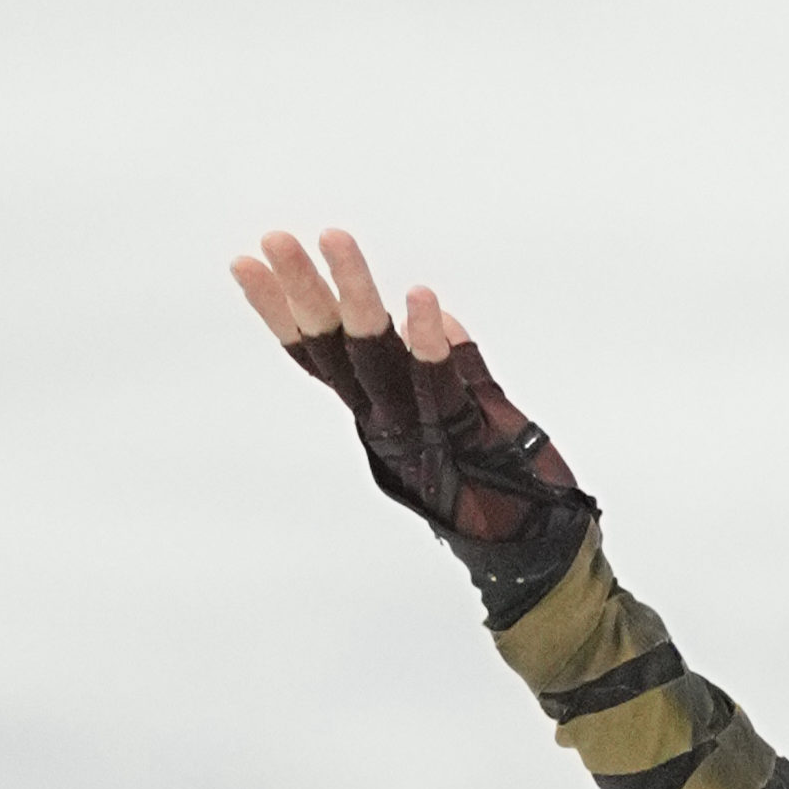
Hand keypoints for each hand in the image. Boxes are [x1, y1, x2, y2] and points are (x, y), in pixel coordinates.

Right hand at [230, 224, 595, 598]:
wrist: (542, 549)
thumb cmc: (506, 485)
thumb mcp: (474, 412)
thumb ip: (457, 366)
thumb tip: (435, 318)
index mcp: (379, 415)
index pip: (318, 356)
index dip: (280, 311)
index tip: (246, 261)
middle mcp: (388, 424)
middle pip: (333, 350)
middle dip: (302, 291)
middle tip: (275, 239)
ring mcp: (421, 431)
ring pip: (375, 357)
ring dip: (354, 296)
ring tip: (334, 240)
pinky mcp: (464, 436)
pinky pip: (440, 384)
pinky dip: (429, 342)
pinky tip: (420, 298)